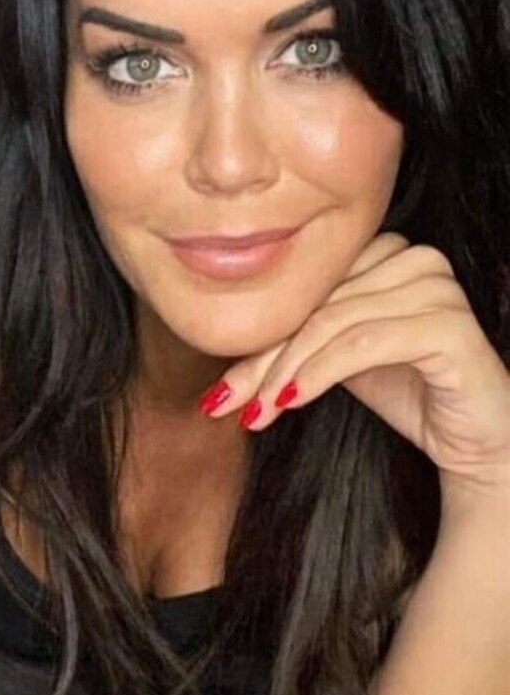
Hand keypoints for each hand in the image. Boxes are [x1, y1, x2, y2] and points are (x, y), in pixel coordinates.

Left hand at [202, 233, 509, 492]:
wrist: (476, 442)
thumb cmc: (410, 393)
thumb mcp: (341, 359)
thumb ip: (299, 337)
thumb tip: (224, 345)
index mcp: (387, 253)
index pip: (305, 290)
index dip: (257, 340)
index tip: (219, 391)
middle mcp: (415, 258)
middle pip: (314, 305)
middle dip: (262, 361)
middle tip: (224, 405)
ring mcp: (436, 287)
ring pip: (332, 323)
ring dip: (284, 372)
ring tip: (256, 412)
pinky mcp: (448, 324)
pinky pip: (362, 344)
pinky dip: (318, 374)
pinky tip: (291, 401)